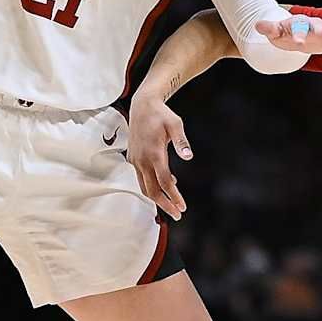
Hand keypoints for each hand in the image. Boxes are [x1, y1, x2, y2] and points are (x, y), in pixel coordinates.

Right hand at [127, 94, 191, 220]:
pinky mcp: (132, 158)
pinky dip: (151, 186)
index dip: (174, 197)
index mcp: (154, 153)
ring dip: (157, 198)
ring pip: (144, 187)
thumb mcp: (176, 124)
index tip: (182, 207)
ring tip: (171, 205)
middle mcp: (142, 159)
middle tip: (177, 214)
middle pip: (152, 190)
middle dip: (165, 205)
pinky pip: (140, 178)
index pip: (164, 182)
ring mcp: (135, 160)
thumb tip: (189, 156)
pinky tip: (165, 184)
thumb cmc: (161, 114)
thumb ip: (182, 142)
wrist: (142, 105)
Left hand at [253, 14, 321, 53]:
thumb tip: (257, 25)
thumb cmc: (285, 32)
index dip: (298, 35)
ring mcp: (321, 33)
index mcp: (299, 23)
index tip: (298, 43)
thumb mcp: (276, 30)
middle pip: (319, 27)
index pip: (298, 29)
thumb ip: (268, 28)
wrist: (294, 34)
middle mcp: (312, 26)